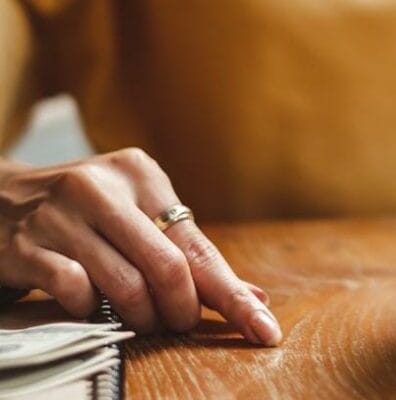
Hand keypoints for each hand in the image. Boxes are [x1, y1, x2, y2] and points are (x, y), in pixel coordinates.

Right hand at [0, 148, 281, 344]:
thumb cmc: (86, 211)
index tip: (263, 328)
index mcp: (141, 173)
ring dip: (143, 317)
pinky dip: (93, 312)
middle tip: (180, 324)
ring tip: (143, 320)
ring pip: (125, 285)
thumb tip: (253, 296)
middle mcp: (102, 187)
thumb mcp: (136, 212)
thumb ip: (189, 251)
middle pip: (168, 266)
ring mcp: (60, 215)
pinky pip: (76, 293)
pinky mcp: (26, 245)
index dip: (232, 292)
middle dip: (183, 309)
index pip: (198, 244)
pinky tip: (92, 305)